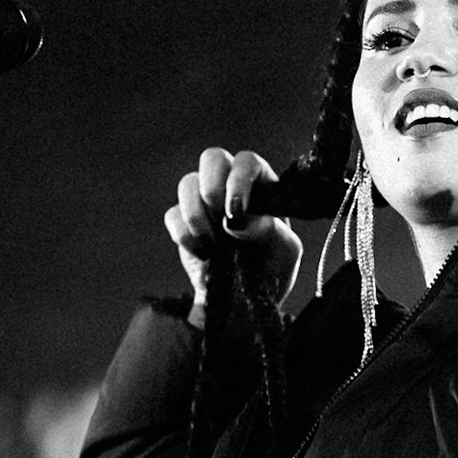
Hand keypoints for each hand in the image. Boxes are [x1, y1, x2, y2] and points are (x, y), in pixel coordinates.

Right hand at [162, 147, 301, 317]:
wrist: (247, 300)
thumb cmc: (273, 266)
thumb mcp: (284, 250)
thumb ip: (269, 231)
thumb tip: (236, 221)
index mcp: (261, 185)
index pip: (247, 162)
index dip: (238, 179)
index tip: (236, 210)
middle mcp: (230, 185)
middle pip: (212, 158)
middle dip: (211, 185)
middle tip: (219, 215)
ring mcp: (204, 202)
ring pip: (188, 183)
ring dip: (197, 214)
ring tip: (214, 243)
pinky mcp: (183, 223)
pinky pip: (173, 215)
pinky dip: (185, 235)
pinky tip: (204, 253)